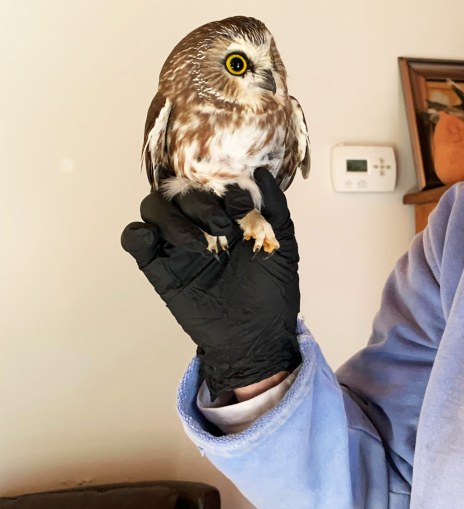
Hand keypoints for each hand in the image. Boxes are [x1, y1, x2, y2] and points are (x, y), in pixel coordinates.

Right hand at [120, 168, 300, 397]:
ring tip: (198, 245)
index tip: (238, 205)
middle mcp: (199, 223)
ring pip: (154, 208)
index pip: (209, 180)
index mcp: (227, 213)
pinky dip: (137, 234)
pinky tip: (154, 241)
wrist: (255, 337)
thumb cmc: (274, 292)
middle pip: (179, 191)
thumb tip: (263, 172)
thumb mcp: (283, 245)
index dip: (218, 185)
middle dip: (197, 202)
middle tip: (220, 226)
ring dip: (171, 219)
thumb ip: (275, 207)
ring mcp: (177, 245)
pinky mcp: (160, 268)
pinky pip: (135, 240)